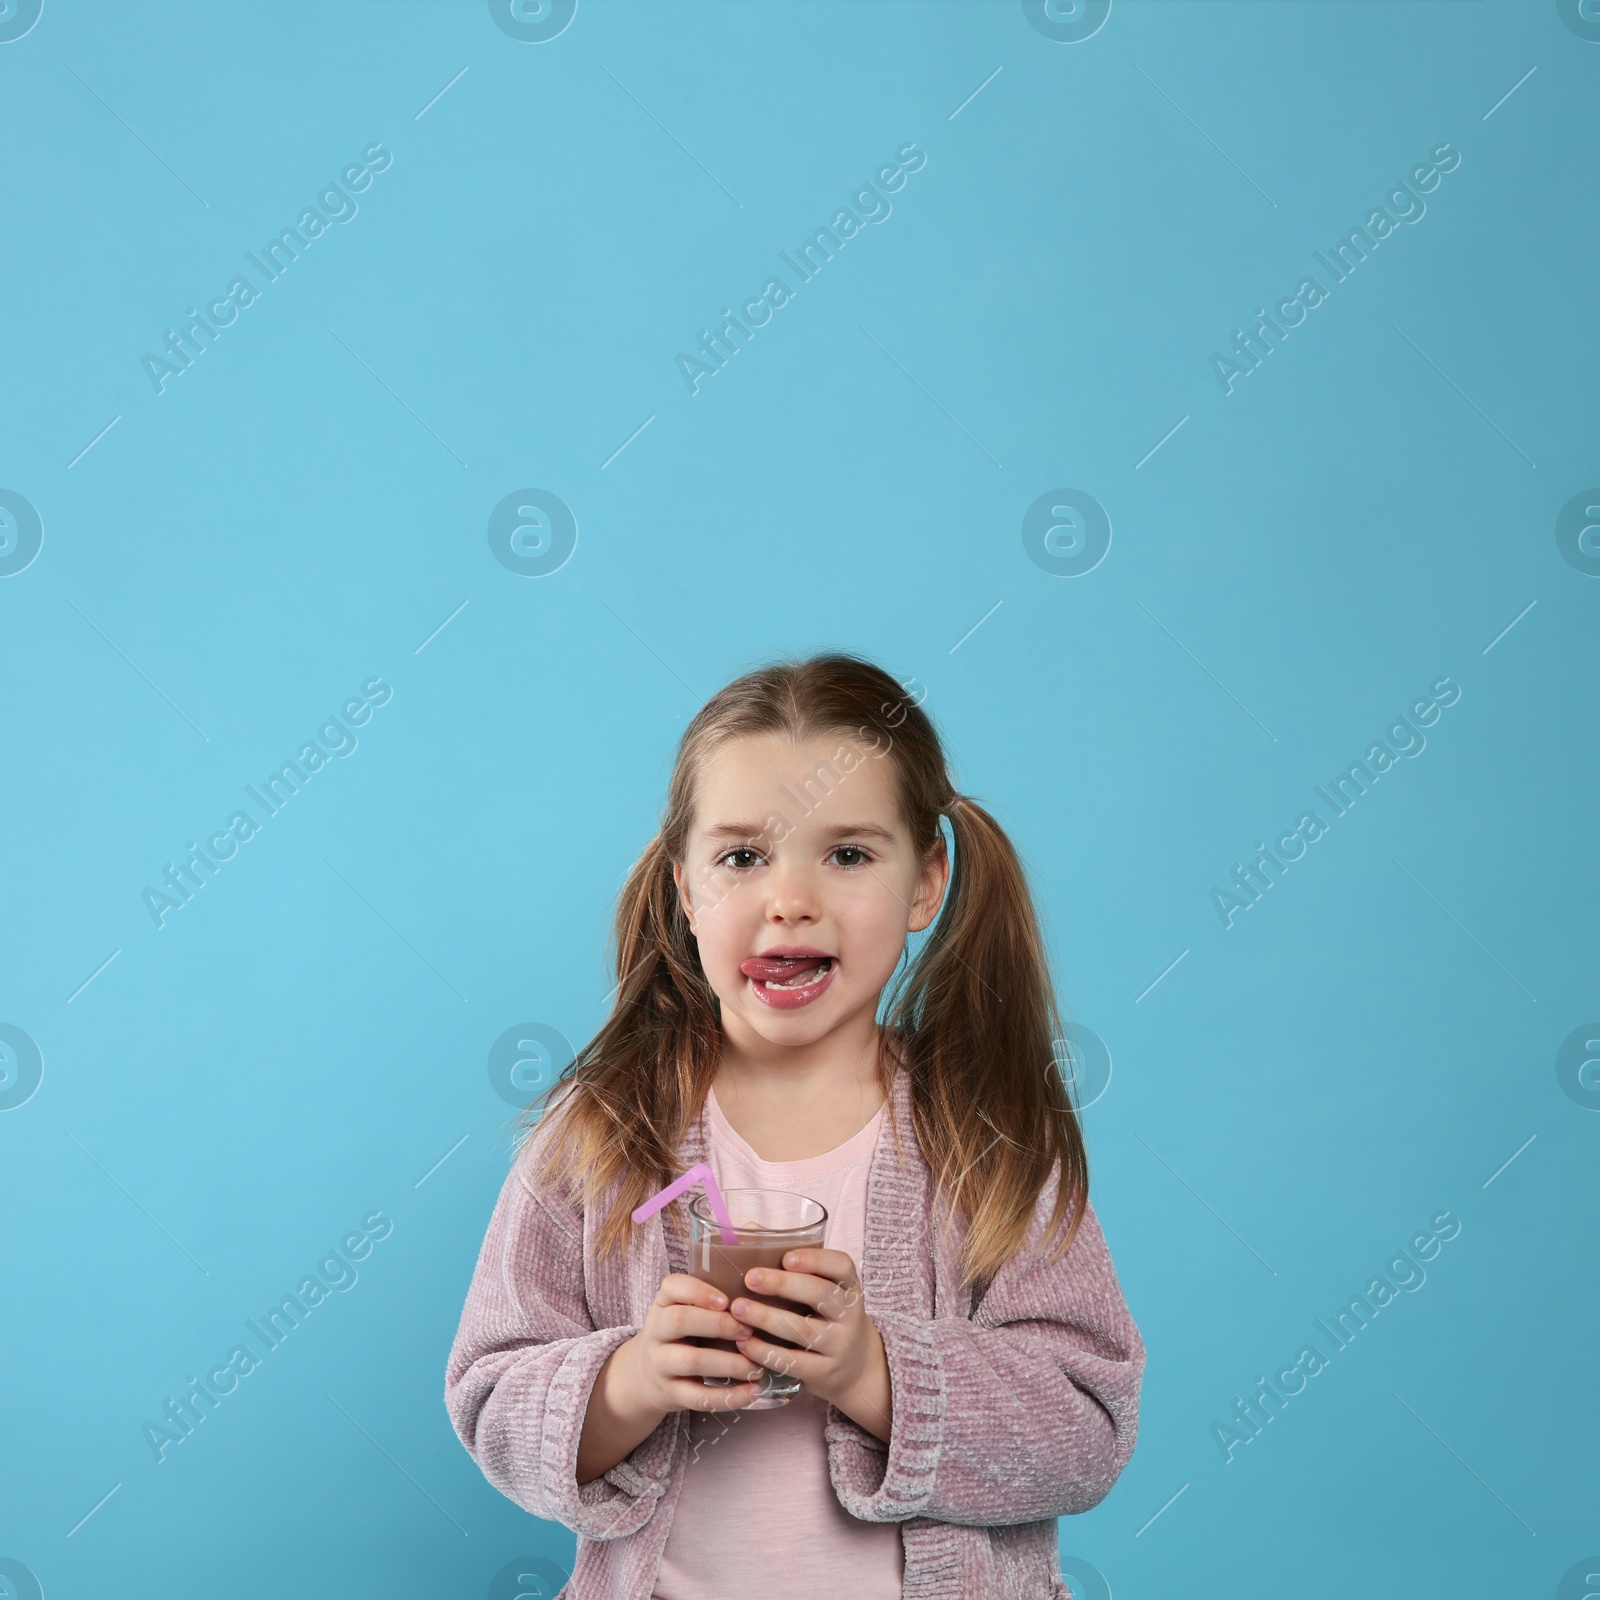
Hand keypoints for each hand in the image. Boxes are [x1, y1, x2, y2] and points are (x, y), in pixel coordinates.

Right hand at [621, 1272, 771, 1414]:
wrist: (644, 1376)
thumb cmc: (678, 1335)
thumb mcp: (681, 1310)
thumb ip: (707, 1300)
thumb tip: (761, 1289)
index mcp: (663, 1304)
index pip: (673, 1287)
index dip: (699, 1291)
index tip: (727, 1300)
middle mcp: (657, 1332)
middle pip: (680, 1321)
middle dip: (718, 1325)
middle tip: (748, 1331)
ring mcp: (661, 1364)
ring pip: (692, 1362)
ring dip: (729, 1364)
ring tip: (756, 1366)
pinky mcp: (672, 1394)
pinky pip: (699, 1398)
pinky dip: (729, 1397)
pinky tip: (753, 1391)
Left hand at [730, 1248, 892, 1441]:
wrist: (854, 1367)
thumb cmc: (824, 1315)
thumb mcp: (820, 1288)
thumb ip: (788, 1262)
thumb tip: (748, 1230)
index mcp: (849, 1285)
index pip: (842, 1265)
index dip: (815, 1259)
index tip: (786, 1257)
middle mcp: (849, 1314)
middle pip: (820, 1294)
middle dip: (783, 1284)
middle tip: (750, 1278)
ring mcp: (839, 1345)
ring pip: (803, 1330)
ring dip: (767, 1318)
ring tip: (737, 1309)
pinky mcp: (824, 1373)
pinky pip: (793, 1362)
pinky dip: (766, 1352)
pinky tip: (743, 1343)